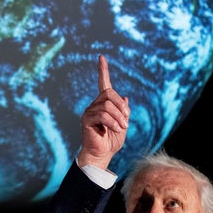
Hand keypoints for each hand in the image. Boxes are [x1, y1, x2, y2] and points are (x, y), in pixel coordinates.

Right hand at [76, 55, 129, 169]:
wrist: (102, 155)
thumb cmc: (111, 142)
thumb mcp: (123, 125)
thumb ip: (124, 112)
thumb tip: (125, 97)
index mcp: (104, 104)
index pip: (103, 84)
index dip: (103, 70)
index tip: (102, 57)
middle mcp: (95, 105)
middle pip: (110, 93)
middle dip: (122, 106)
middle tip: (126, 121)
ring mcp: (89, 111)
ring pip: (108, 105)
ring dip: (119, 117)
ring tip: (121, 128)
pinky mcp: (86, 119)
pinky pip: (103, 115)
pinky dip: (113, 122)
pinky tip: (115, 129)